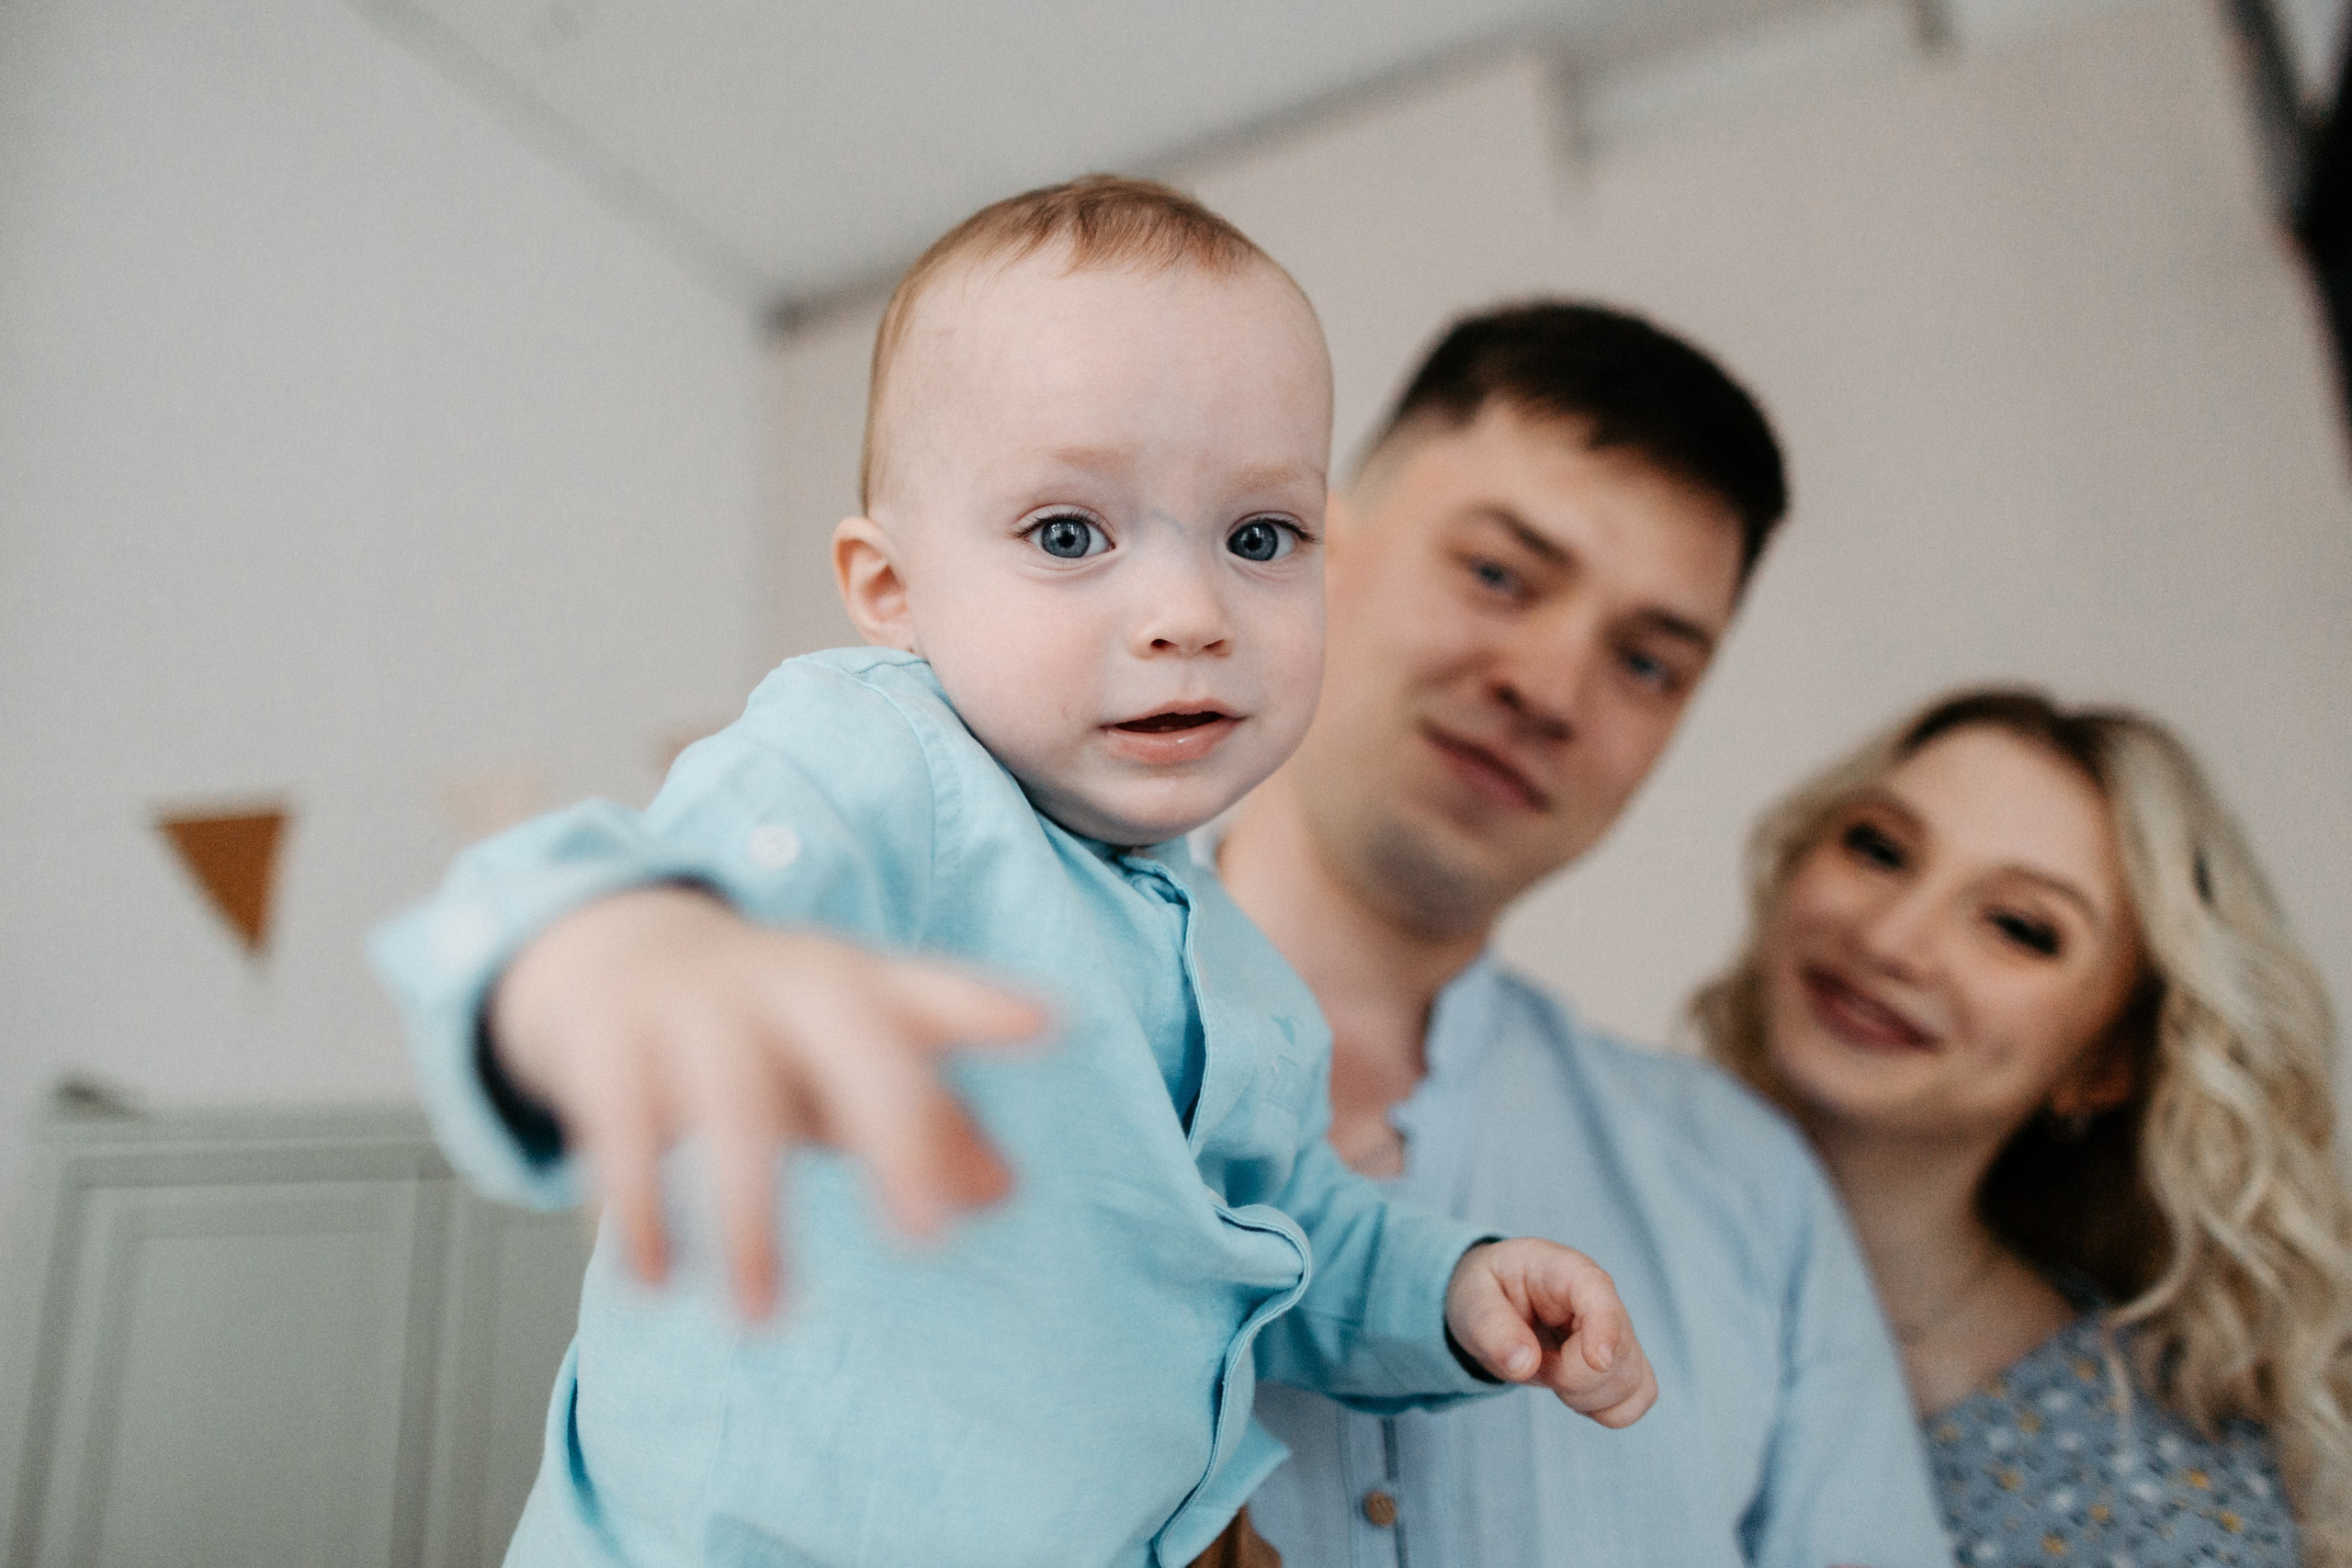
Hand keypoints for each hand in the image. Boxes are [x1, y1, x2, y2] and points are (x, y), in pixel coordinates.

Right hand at [489, 886, 1046, 1320]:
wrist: (611, 950)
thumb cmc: (764, 1023)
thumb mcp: (845, 1057)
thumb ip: (928, 1120)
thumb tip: (1007, 1190)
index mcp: (852, 985)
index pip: (929, 994)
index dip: (985, 1007)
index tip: (1047, 1025)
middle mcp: (783, 984)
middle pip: (851, 1043)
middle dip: (894, 1128)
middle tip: (926, 1237)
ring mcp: (695, 1008)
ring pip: (733, 1107)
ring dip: (748, 1219)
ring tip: (765, 1319)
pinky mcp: (611, 1045)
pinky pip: (627, 1128)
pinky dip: (643, 1206)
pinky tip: (658, 1279)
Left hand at [1443, 1238, 1656, 1427]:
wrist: (1494, 1301)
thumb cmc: (1487, 1290)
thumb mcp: (1472, 1298)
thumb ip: (1491, 1326)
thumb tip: (1525, 1364)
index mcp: (1565, 1271)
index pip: (1599, 1294)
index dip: (1606, 1328)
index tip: (1598, 1361)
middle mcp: (1602, 1300)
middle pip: (1618, 1353)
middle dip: (1570, 1377)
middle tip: (1526, 1362)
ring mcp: (1618, 1335)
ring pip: (1631, 1383)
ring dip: (1584, 1397)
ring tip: (1546, 1371)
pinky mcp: (1621, 1366)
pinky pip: (1635, 1401)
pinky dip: (1605, 1411)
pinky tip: (1571, 1392)